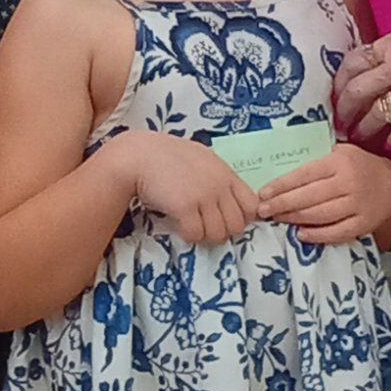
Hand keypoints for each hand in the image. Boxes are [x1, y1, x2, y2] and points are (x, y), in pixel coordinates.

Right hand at [122, 129, 261, 245]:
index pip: (251, 205)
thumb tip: (228, 198)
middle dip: (223, 230)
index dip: (241, 217)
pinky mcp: (185, 207)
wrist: (139, 155)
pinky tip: (179, 224)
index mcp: (226, 173)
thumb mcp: (201, 158)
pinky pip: (196, 234)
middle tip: (205, 226)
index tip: (225, 218)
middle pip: (238, 224)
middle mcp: (219, 185)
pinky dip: (188, 234)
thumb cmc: (166, 156)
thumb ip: (217, 176)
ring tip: (192, 226)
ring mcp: (204, 196)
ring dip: (205, 235)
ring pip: (218, 234)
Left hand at [256, 144, 390, 245]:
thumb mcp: (340, 152)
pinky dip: (317, 235)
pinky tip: (300, 234)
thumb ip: (316, 159)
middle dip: (282, 205)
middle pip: (309, 197)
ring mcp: (357, 205)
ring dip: (294, 219)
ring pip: (320, 215)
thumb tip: (281, 168)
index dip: (281, 185)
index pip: (304, 174)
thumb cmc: (359, 166)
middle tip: (263, 210)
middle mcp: (348, 183)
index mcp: (339, 162)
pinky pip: (336, 233)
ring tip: (277, 219)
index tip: (263, 193)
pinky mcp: (363, 224)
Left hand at [335, 22, 390, 149]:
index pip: (355, 61)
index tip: (337, 89)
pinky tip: (390, 146)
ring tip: (358, 137)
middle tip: (339, 120)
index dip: (341, 78)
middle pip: (356, 90)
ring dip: (363, 128)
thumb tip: (384, 60)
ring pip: (374, 113)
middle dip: (344, 108)